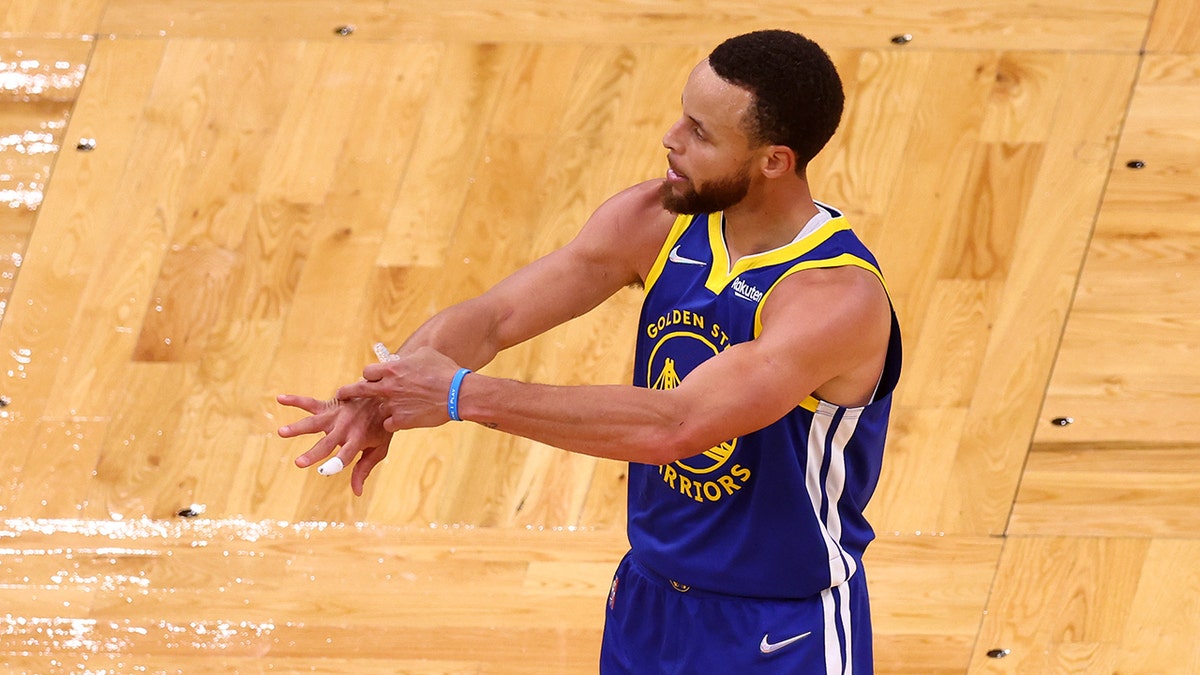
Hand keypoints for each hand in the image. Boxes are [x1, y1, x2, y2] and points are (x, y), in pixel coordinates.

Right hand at [276, 395, 393, 495]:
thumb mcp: (379, 449)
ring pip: (314, 423)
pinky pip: (310, 402)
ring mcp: (336, 416)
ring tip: (282, 432)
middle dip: (313, 453)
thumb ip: (364, 469)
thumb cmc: (381, 426)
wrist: (384, 396)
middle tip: (298, 463)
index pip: (346, 455)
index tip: (323, 472)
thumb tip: (357, 493)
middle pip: (326, 443)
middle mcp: (345, 428)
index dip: (335, 463)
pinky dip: (295, 400)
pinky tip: (280, 399)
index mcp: (357, 440)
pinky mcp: (329, 405)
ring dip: (298, 427)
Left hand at [336, 346, 462, 431]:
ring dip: (383, 409)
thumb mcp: (426, 354)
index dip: (369, 375)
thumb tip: (405, 357)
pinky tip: (403, 421)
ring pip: (377, 410)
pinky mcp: (402, 421)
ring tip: (392, 410)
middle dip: (348, 392)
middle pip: (360, 390)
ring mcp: (393, 405)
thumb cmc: (445, 371)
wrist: (458, 393)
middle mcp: (388, 387)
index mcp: (392, 369)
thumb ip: (409, 357)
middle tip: (341, 395)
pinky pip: (388, 425)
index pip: (368, 372)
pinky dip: (394, 423)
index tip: (370, 378)